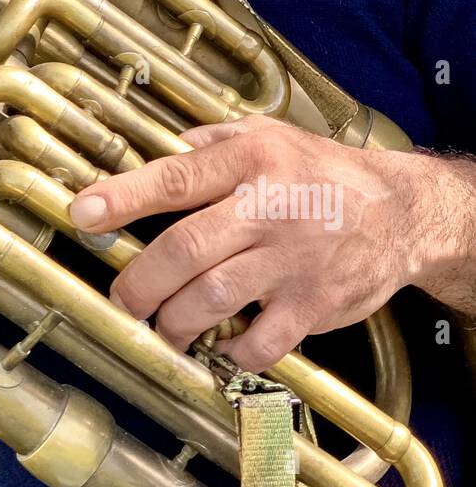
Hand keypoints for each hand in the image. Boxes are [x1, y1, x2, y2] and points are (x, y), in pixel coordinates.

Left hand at [68, 114, 463, 371]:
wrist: (404, 213)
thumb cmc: (323, 172)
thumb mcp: (269, 135)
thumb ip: (213, 143)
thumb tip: (162, 149)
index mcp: (253, 161)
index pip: (177, 177)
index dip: (124, 197)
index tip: (84, 213)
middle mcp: (270, 208)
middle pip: (185, 249)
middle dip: (141, 281)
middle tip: (122, 298)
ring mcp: (292, 260)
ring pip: (214, 298)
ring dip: (175, 322)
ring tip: (163, 328)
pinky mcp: (314, 304)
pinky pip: (261, 341)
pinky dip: (232, 351)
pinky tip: (220, 346)